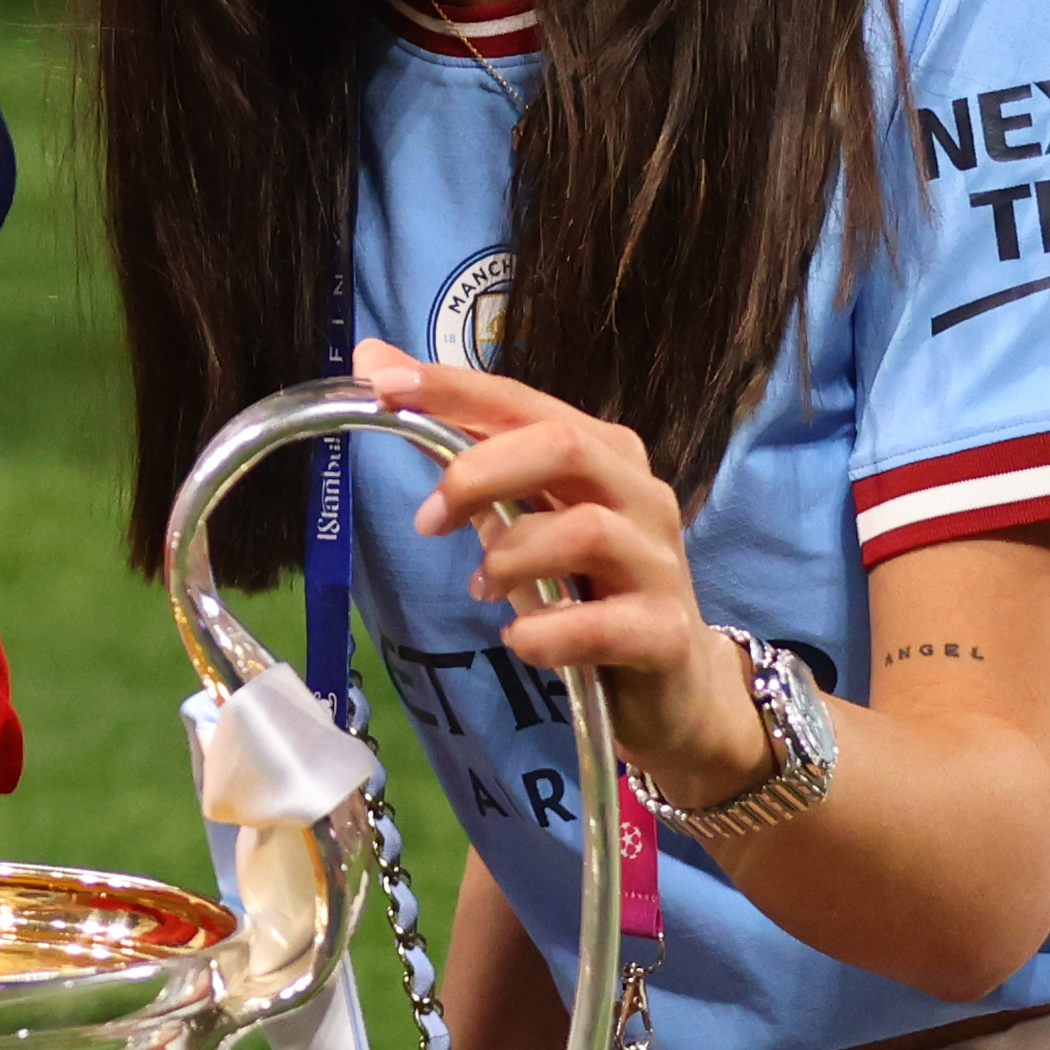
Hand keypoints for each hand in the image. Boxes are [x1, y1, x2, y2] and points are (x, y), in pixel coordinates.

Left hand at [357, 338, 767, 811]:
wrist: (673, 680)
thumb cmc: (588, 590)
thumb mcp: (522, 518)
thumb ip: (460, 453)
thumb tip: (376, 369)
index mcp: (604, 454)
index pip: (525, 403)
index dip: (454, 389)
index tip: (381, 382)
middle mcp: (639, 494)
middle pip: (565, 446)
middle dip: (480, 473)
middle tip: (427, 520)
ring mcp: (659, 562)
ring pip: (586, 530)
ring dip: (512, 558)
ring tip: (481, 588)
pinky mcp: (667, 632)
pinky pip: (603, 625)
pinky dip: (547, 634)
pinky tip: (522, 641)